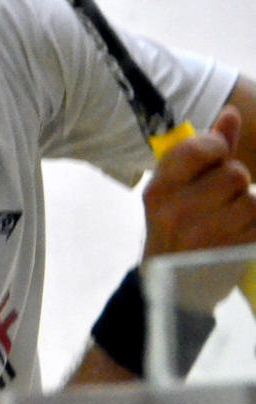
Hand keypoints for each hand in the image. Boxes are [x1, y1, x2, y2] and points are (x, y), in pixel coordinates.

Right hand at [142, 106, 255, 309]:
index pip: (198, 148)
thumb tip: (231, 115)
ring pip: (250, 198)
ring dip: (245, 206)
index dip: (216, 148)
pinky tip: (235, 235)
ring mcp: (203, 233)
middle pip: (232, 173)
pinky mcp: (229, 250)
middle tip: (216, 201)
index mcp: (158, 190)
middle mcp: (176, 211)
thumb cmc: (175, 232)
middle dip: (233, 184)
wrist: (174, 288)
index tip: (215, 158)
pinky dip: (254, 225)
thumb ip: (204, 152)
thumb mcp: (176, 192)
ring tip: (226, 220)